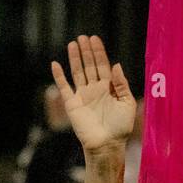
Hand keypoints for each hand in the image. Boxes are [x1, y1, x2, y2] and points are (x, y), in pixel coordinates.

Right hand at [51, 34, 135, 153]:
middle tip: (83, 37)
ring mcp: (83, 96)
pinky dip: (59, 76)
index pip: (103, 66)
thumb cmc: (121, 127)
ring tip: (73, 44)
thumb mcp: (127, 104)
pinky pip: (64, 87)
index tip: (95, 39)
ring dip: (75, 58)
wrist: (107, 145)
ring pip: (77, 72)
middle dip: (87, 51)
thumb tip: (116, 65)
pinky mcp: (72, 104)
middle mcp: (95, 89)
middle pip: (89, 66)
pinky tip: (55, 64)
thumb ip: (122, 84)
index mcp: (108, 88)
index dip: (99, 52)